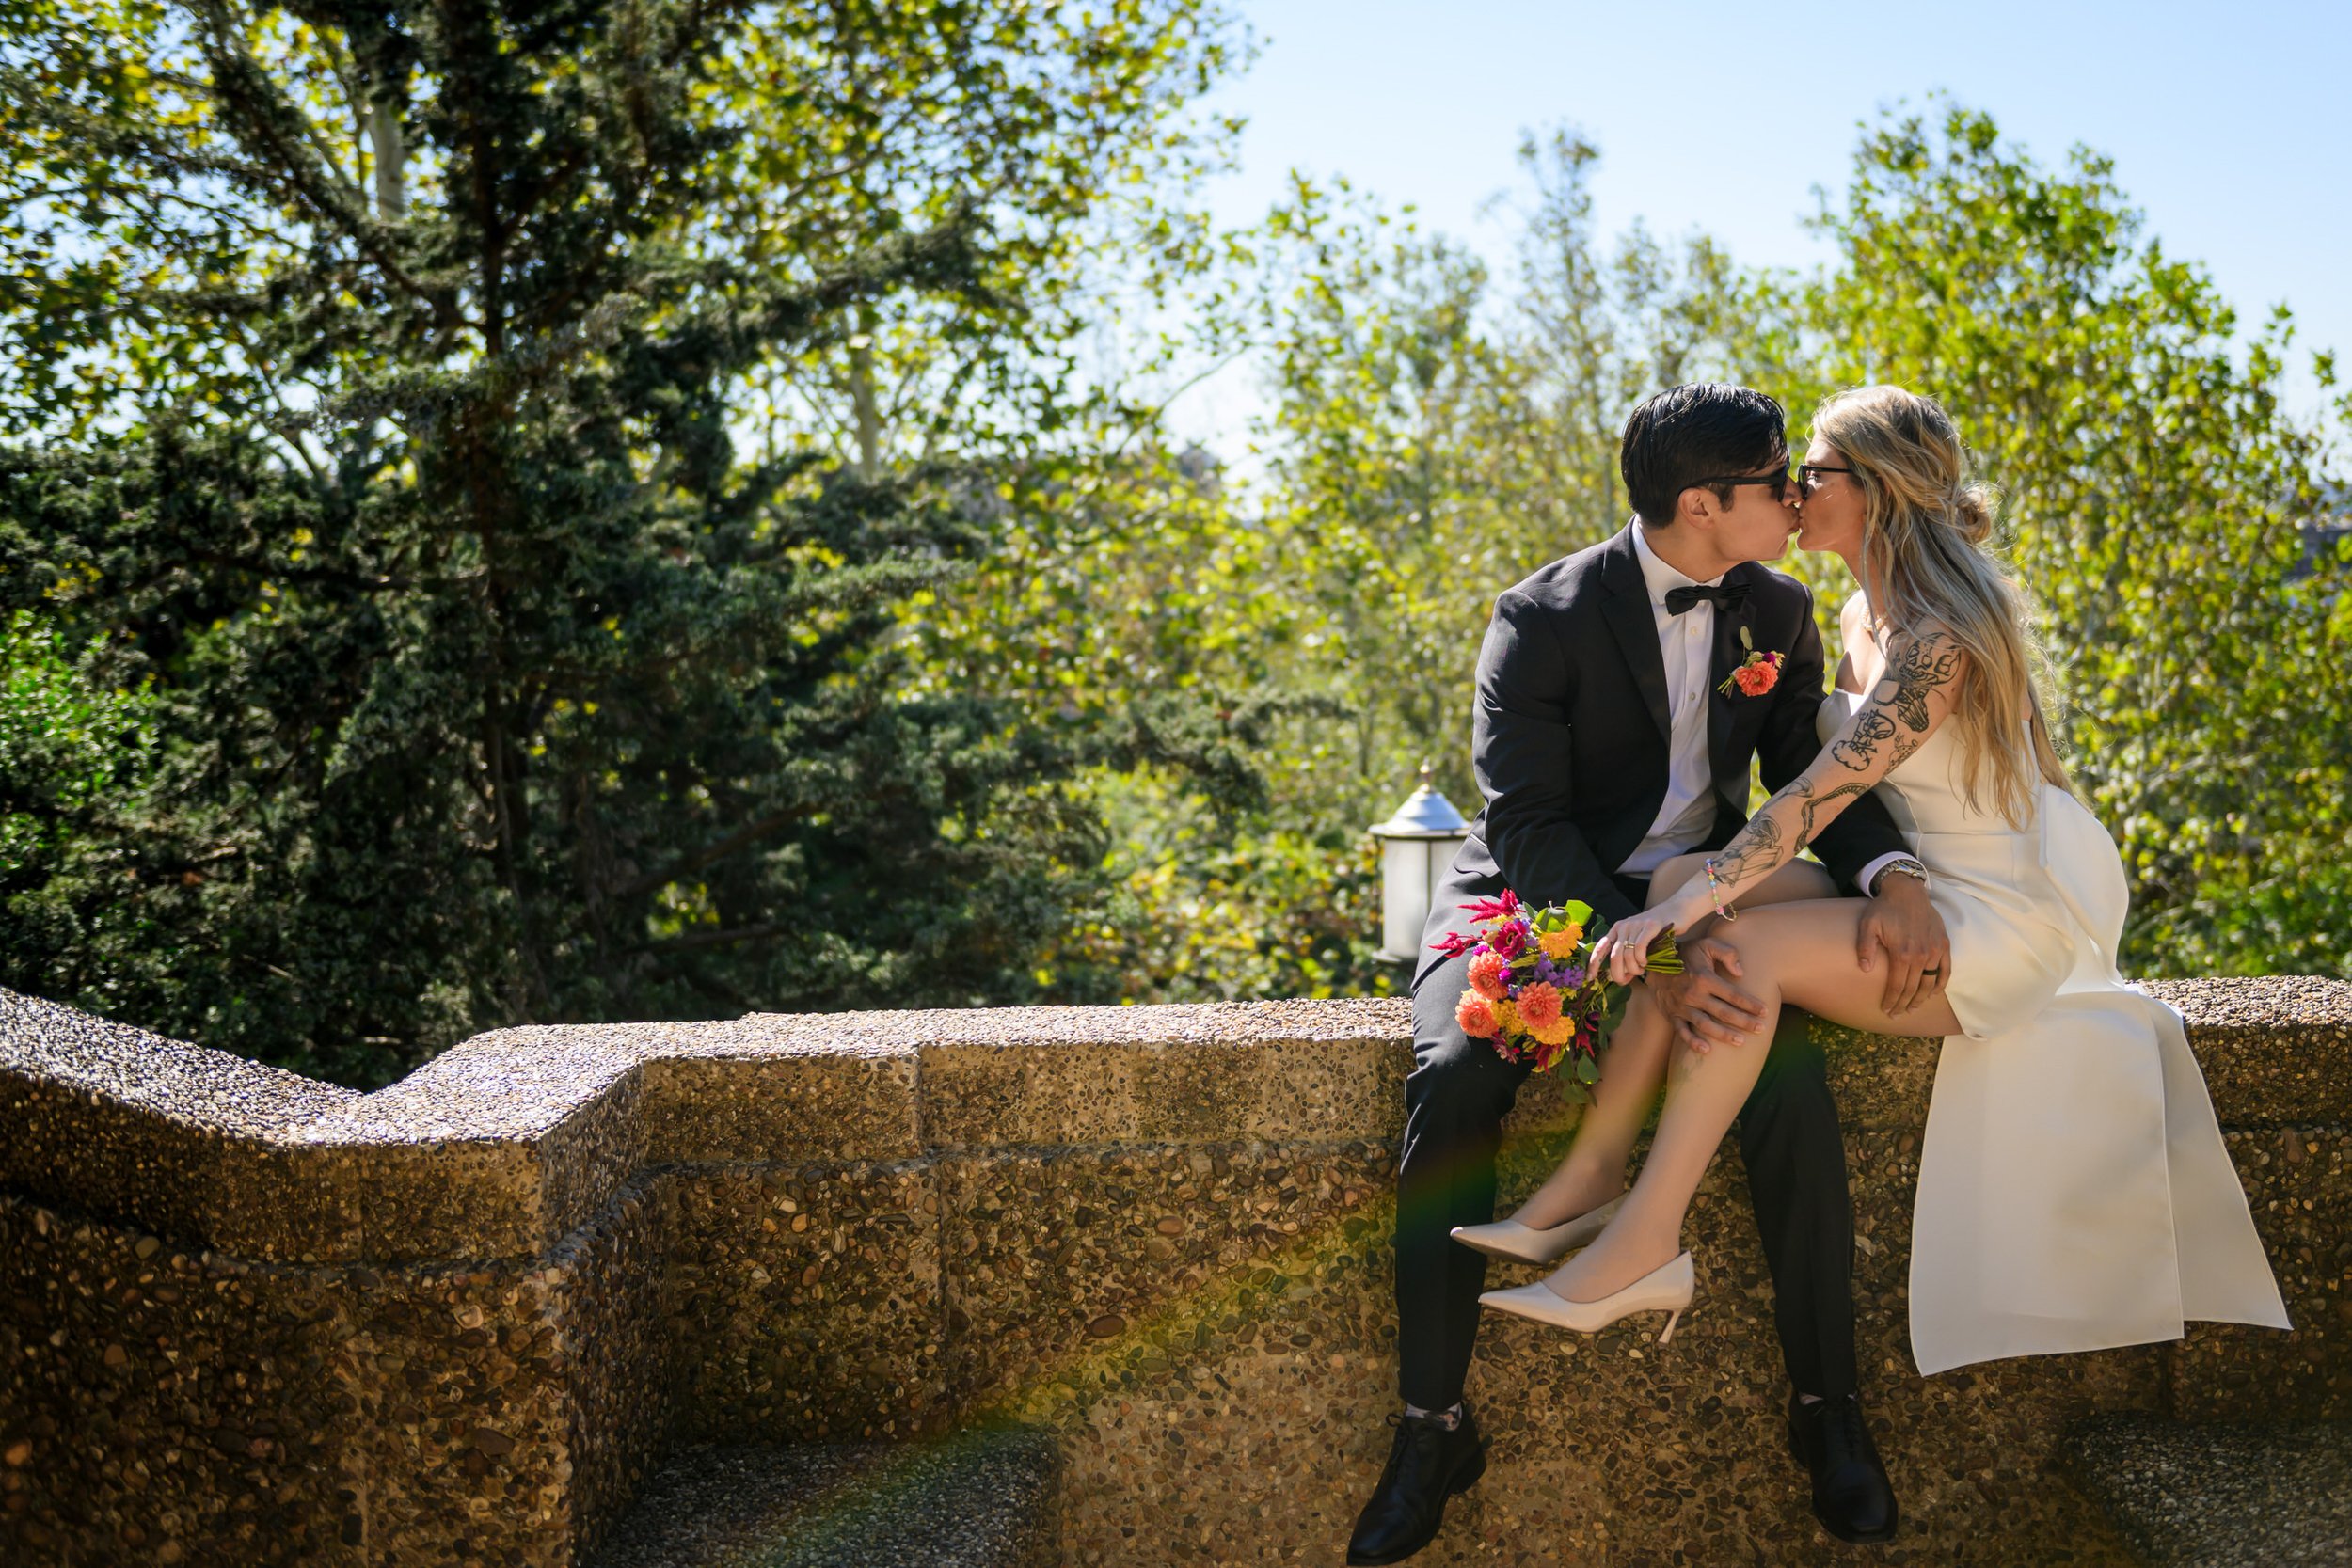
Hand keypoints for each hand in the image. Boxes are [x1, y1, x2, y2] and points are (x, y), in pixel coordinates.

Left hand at [1591, 890, 1705, 985]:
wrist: (1678, 909)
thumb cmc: (1659, 930)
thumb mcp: (1640, 942)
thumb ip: (1629, 957)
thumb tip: (1621, 978)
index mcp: (1617, 929)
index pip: (1600, 947)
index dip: (1593, 963)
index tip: (1590, 978)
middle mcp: (1623, 926)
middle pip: (1614, 956)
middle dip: (1617, 973)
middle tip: (1625, 981)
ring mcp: (1636, 925)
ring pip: (1627, 954)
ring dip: (1633, 968)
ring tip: (1640, 970)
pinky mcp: (1650, 926)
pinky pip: (1640, 947)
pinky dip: (1641, 959)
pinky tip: (1645, 962)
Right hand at [1642, 934, 1764, 1053]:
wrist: (1653, 961)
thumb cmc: (1686, 953)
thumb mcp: (1706, 944)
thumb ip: (1727, 953)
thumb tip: (1741, 972)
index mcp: (1704, 978)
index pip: (1733, 994)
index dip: (1750, 1004)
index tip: (1765, 1011)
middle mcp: (1694, 994)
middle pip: (1724, 1012)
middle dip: (1744, 1022)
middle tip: (1761, 1029)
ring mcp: (1682, 1006)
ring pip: (1706, 1025)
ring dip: (1724, 1035)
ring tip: (1741, 1042)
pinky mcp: (1672, 1015)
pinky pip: (1682, 1032)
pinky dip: (1693, 1042)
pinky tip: (1706, 1050)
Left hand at [1857, 874, 1950, 1014]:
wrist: (1907, 891)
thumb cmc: (1884, 908)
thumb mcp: (1868, 924)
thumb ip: (1865, 947)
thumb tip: (1864, 969)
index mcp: (1902, 953)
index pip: (1898, 985)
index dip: (1892, 1000)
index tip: (1886, 1010)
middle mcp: (1921, 955)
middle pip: (1913, 988)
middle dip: (1904, 1004)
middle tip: (1897, 1014)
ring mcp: (1935, 950)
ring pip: (1930, 982)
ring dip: (1922, 998)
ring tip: (1913, 1008)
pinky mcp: (1944, 945)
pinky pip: (1945, 970)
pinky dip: (1941, 983)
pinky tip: (1933, 992)